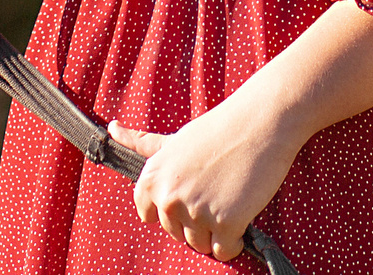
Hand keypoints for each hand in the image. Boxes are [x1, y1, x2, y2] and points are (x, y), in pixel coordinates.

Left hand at [113, 104, 300, 263]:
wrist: (260, 122)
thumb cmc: (219, 129)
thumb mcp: (175, 139)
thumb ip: (143, 144)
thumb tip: (112, 129)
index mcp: (152, 179)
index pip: (148, 215)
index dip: (171, 208)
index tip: (189, 192)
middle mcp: (169, 198)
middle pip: (177, 233)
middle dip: (196, 218)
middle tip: (216, 189)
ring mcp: (196, 213)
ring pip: (200, 245)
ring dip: (216, 230)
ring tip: (230, 197)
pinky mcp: (225, 224)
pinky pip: (224, 251)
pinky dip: (235, 241)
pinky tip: (242, 214)